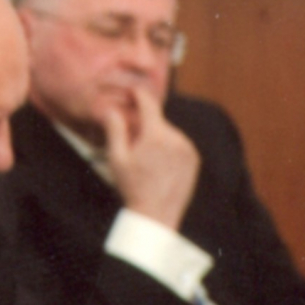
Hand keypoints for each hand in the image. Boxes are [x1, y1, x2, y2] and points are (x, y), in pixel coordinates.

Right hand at [104, 85, 198, 228]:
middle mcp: (176, 138)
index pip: (148, 104)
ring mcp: (187, 148)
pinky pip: (179, 145)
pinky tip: (158, 166)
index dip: (139, 94)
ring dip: (156, 138)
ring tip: (145, 161)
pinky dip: (168, 148)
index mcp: (155, 135)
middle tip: (131, 144)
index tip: (133, 89)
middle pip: (157, 122)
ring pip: (168, 133)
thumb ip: (115, 129)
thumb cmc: (132, 187)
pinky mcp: (194, 158)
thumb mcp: (117, 158)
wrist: (156, 214)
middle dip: (144, 126)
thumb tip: (111, 108)